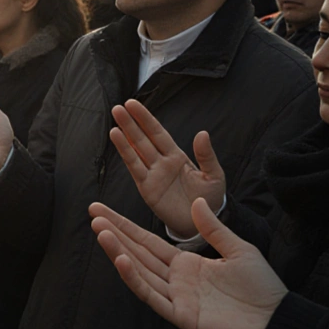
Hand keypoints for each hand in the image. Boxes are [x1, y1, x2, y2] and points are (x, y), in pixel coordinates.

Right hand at [89, 199, 286, 328]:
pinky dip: (134, 278)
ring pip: (139, 271)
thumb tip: (195, 203)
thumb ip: (213, 229)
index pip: (148, 241)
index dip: (126, 225)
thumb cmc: (262, 288)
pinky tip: (120, 260)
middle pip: (138, 253)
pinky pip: (152, 295)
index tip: (103, 210)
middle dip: (115, 234)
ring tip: (100, 231)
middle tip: (93, 215)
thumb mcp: (238, 249)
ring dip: (118, 252)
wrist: (278, 321)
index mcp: (187, 264)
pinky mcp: (180, 315)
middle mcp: (176, 279)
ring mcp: (176, 297)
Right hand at [109, 100, 225, 238]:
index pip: (158, 133)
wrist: (202, 224)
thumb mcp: (214, 175)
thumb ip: (206, 155)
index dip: (146, 119)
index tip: (133, 104)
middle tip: (118, 107)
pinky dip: (125, 153)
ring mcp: (152, 174)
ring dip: (125, 135)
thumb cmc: (209, 200)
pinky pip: (134, 168)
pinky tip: (117, 138)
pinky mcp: (146, 188)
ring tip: (115, 119)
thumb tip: (202, 133)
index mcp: (177, 156)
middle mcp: (161, 162)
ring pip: (135, 150)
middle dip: (131, 122)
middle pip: (143, 138)